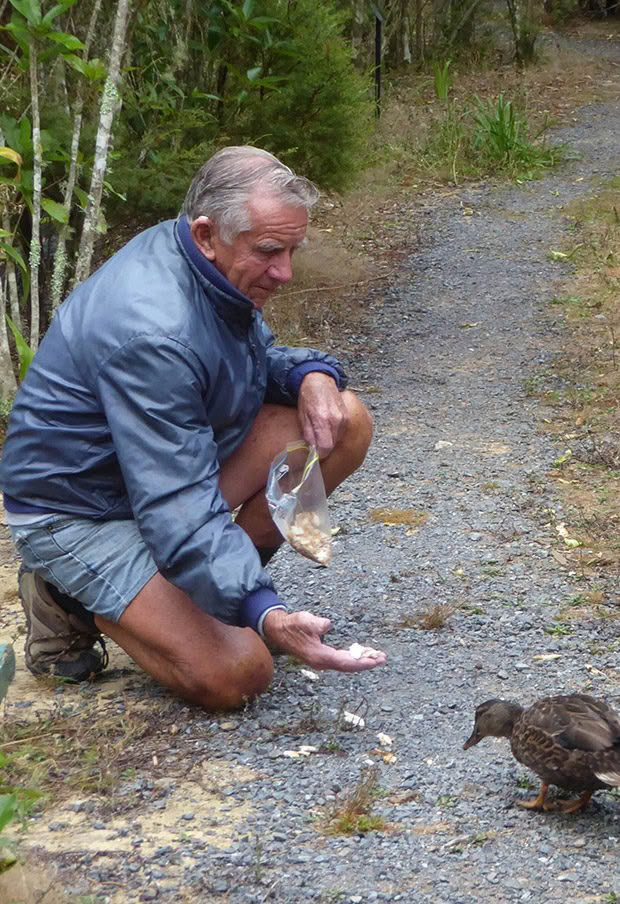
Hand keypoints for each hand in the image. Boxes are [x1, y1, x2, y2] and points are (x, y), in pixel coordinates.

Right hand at [263, 609, 386, 672]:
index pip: (346, 662)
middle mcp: (322, 662)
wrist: (280, 631)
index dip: (362, 662)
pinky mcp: (323, 657)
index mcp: (319, 656)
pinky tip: (362, 652)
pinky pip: (342, 660)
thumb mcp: (304, 620)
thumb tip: (328, 625)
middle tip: (383, 658)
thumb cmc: (293, 625)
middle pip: (349, 666)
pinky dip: (354, 657)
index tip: (375, 660)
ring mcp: (323, 661)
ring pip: (347, 664)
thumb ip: (316, 624)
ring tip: (377, 655)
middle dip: (366, 662)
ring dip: (362, 660)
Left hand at [297, 372, 346, 457]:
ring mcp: (344, 419)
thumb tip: (312, 451)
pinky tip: (328, 432)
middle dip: (323, 452)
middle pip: (331, 446)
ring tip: (320, 441)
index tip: (313, 459)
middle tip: (315, 453)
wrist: (319, 380)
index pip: (324, 448)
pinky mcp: (347, 417)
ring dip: (329, 444)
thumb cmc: (308, 398)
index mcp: (322, 420)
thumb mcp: (303, 416)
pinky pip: (341, 433)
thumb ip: (308, 435)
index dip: (319, 456)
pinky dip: (334, 436)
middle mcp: (336, 421)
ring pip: (337, 441)